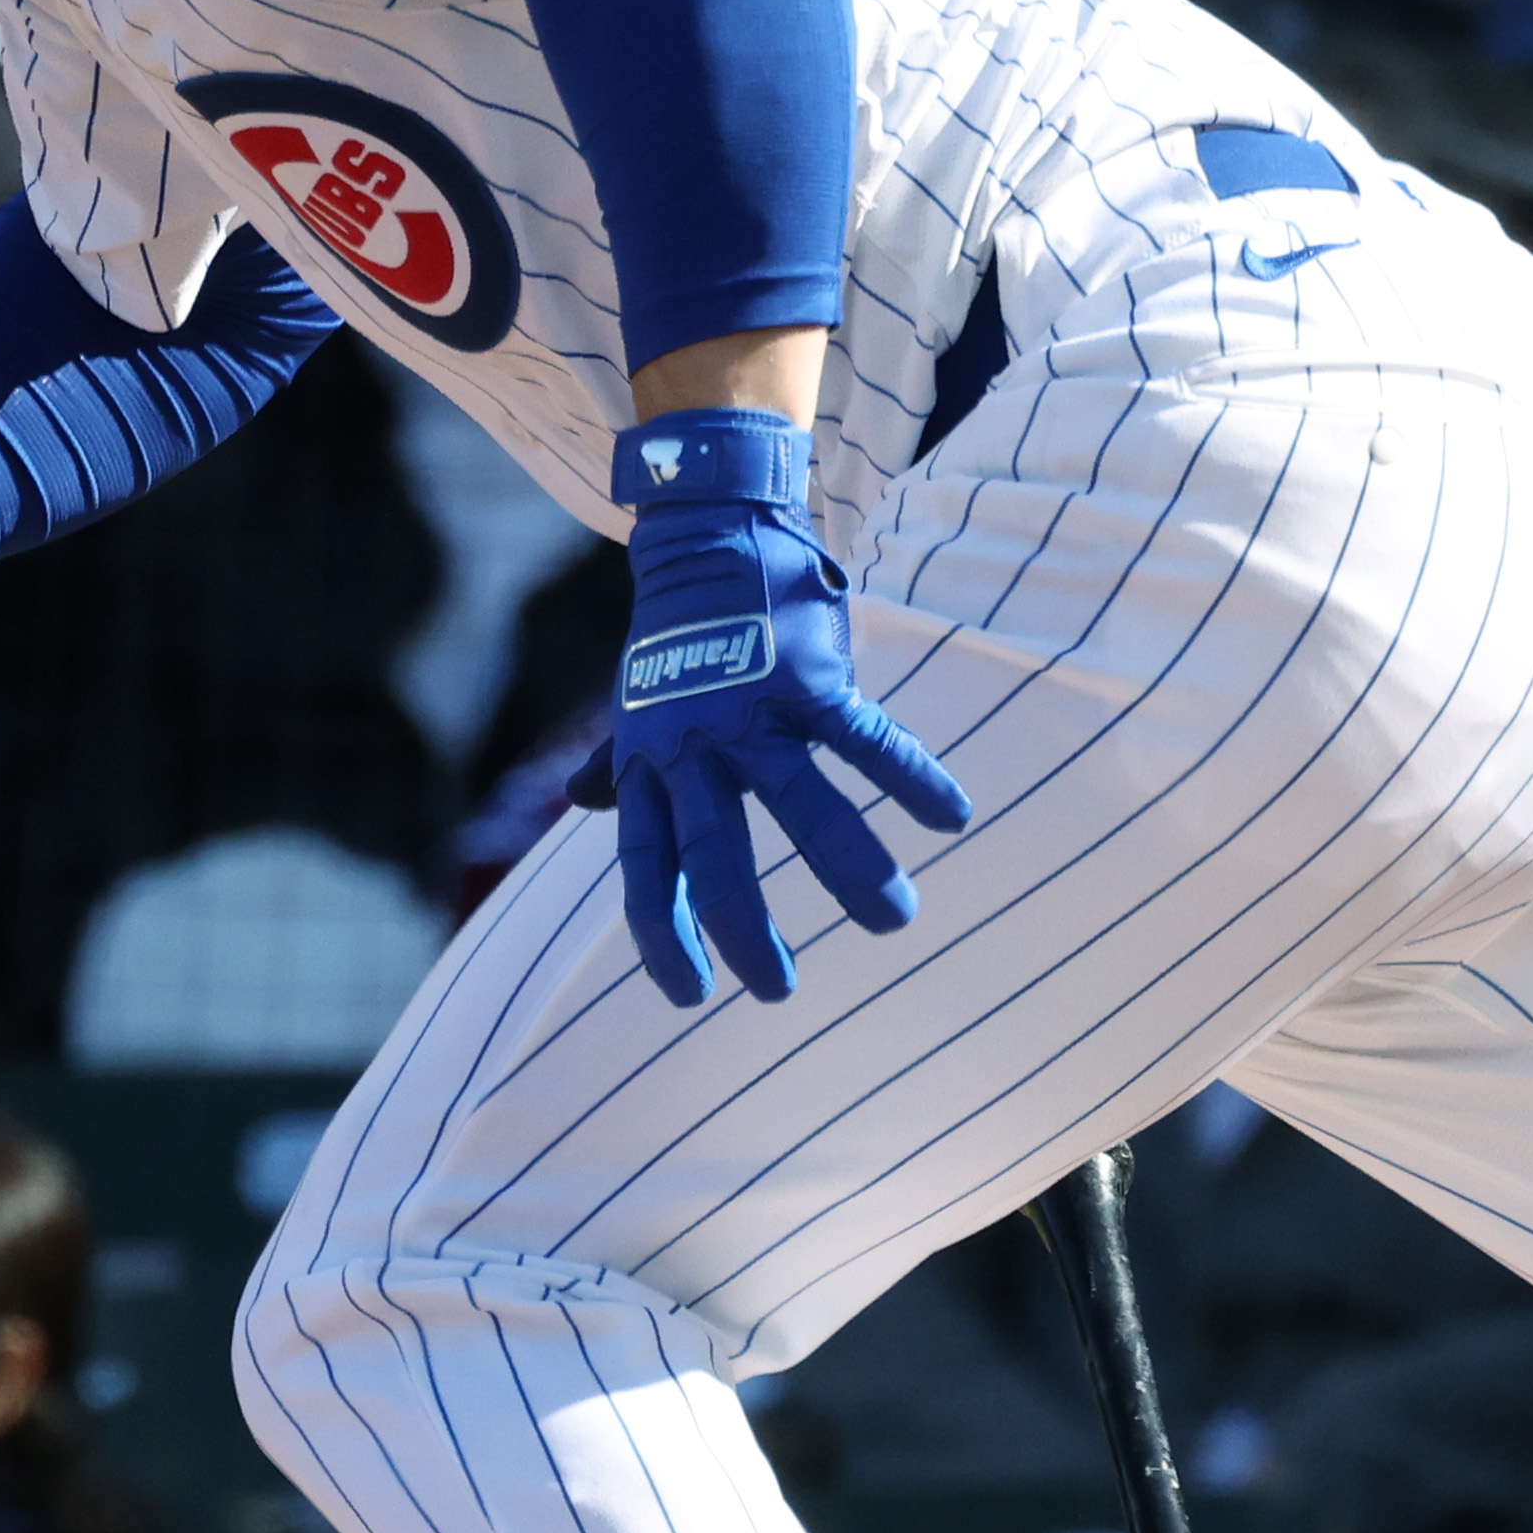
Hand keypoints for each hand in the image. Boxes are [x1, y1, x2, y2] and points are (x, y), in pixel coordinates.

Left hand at [571, 411, 967, 1005]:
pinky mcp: (809, 677)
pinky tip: (952, 815)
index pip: (648, 871)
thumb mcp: (636, 707)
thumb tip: (580, 805)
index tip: (690, 996)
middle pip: (716, 856)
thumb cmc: (678, 637)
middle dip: (746, 930)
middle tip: (779, 991)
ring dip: (852, 870)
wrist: (708, 536)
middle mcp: (694, 749)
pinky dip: (910, 777)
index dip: (665, 936)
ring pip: (802, 807)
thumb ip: (616, 766)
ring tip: (896, 920)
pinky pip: (865, 740)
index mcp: (651, 767)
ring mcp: (752, 712)